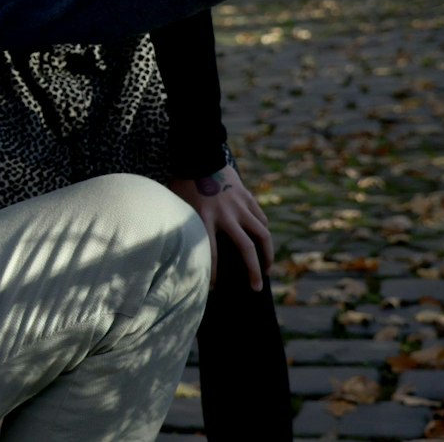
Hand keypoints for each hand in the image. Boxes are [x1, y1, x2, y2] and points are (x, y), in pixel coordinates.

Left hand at [167, 163, 273, 290]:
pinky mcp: (247, 197)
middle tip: (256, 288)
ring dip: (267, 254)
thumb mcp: (177, 206)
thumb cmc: (182, 183)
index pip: (211, 252)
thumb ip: (183, 227)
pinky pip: (261, 219)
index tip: (212, 288)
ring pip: (262, 234)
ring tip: (267, 269)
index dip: (211, 273)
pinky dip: (263, 232)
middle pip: (245, 248)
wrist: (197, 155)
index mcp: (204, 217)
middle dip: (252, 271)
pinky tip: (263, 244)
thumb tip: (179, 251)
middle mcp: (226, 214)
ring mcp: (240, 205)